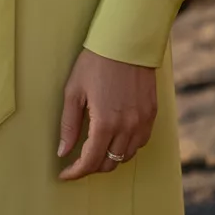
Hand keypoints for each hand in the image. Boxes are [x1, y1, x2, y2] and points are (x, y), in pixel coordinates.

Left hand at [57, 48, 157, 179]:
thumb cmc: (96, 62)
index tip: (65, 173)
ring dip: (110, 158)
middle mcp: (126, 127)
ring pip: (126, 156)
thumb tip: (63, 151)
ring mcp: (142, 122)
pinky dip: (127, 147)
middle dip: (92, 166)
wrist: (126, 41)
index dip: (76, 172)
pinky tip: (117, 138)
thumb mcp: (74, 90)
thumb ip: (69, 124)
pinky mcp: (151, 114)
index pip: (90, 161)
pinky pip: (140, 142)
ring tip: (96, 150)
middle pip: (109, 163)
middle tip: (78, 161)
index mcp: (105, 123)